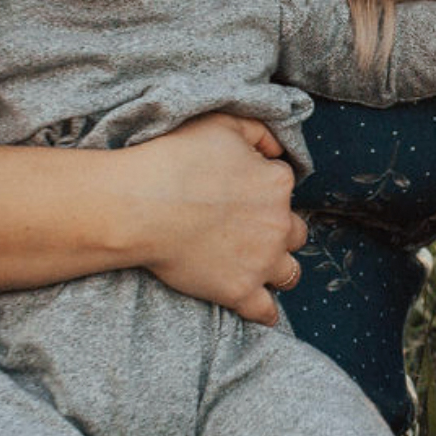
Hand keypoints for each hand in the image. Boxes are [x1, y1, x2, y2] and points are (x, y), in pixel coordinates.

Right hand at [123, 113, 306, 325]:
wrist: (141, 205)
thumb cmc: (176, 158)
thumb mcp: (221, 123)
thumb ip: (258, 131)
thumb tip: (277, 149)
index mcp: (277, 182)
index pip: (283, 186)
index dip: (264, 190)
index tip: (242, 194)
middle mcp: (279, 223)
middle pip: (294, 232)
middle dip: (278, 232)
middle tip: (251, 231)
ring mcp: (262, 261)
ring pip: (289, 272)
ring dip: (277, 269)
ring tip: (260, 269)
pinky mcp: (240, 291)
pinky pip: (266, 311)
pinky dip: (265, 312)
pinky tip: (261, 310)